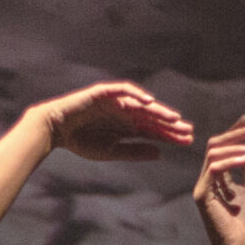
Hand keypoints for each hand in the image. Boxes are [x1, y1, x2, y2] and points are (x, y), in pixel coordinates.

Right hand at [38, 82, 192, 161]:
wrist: (56, 129)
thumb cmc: (80, 141)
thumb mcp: (110, 150)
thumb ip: (134, 151)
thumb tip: (159, 153)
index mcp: (127, 126)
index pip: (154, 130)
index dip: (170, 135)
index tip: (188, 140)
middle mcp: (125, 112)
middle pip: (153, 117)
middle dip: (170, 124)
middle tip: (188, 130)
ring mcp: (116, 101)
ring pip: (142, 104)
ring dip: (158, 110)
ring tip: (173, 118)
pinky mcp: (104, 93)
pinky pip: (122, 90)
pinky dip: (135, 94)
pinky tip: (148, 102)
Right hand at [194, 116, 244, 244]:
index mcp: (217, 178)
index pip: (221, 148)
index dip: (234, 132)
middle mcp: (206, 179)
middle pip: (215, 145)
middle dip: (236, 134)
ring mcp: (202, 186)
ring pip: (214, 153)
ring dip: (237, 147)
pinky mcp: (201, 194)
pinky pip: (214, 168)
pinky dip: (232, 161)